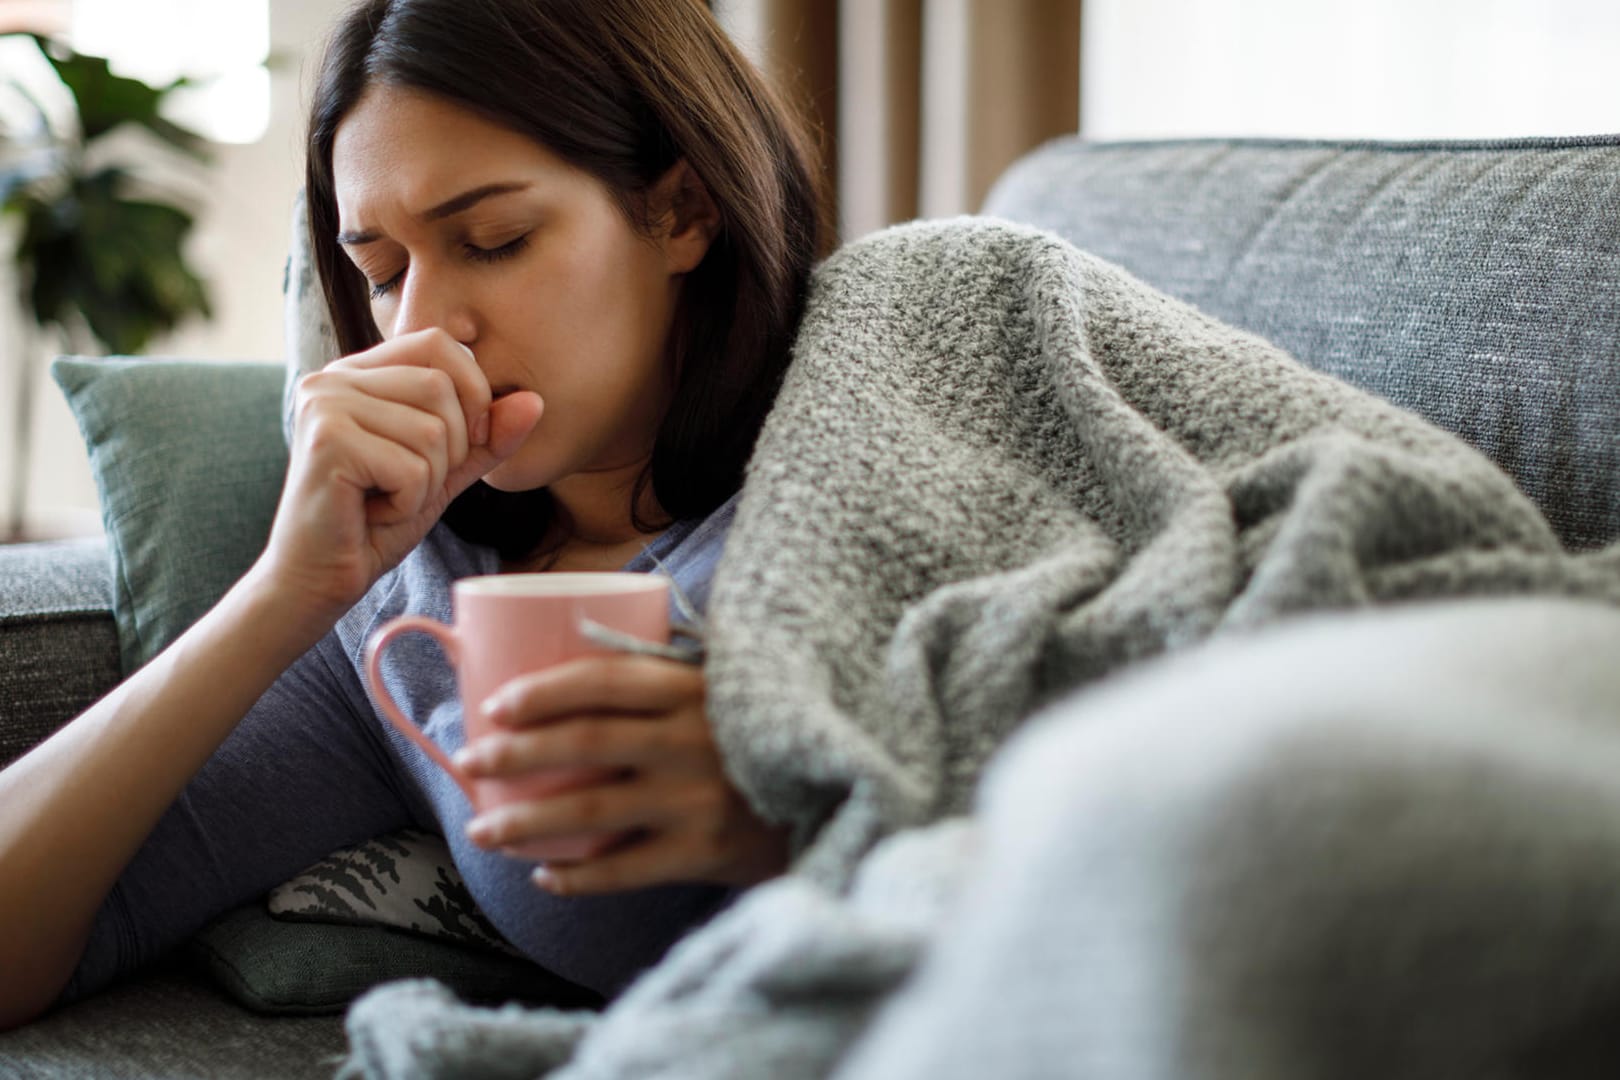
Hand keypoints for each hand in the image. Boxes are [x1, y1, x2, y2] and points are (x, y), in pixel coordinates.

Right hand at [261, 328, 542, 615]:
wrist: (316, 580)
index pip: (438, 344)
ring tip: (386, 499)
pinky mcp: (326, 442)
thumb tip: (535, 401)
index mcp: (358, 373)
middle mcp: (333, 377)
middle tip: (408, 484)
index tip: (463, 443)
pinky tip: (372, 514)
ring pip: (431, 431)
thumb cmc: (375, 523)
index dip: (471, 391)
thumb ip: (486, 437)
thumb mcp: (443, 472)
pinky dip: (407, 503)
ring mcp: (324, 405)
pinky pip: (412, 468)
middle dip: (449, 450)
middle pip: (441, 387)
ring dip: (427, 482)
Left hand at [454, 655, 789, 893]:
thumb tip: (577, 647)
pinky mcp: (707, 852)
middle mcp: (693, 740)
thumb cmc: (761, 734)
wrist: (835, 794)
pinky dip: (580, 877)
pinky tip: (545, 876)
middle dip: (516, 754)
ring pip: (593, 811)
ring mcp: (698, 799)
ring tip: (484, 830)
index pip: (604, 680)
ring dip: (528, 822)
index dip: (543, 691)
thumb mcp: (724, 687)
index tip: (496, 705)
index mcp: (694, 688)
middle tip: (470, 763)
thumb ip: (666, 673)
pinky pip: (626, 869)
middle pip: (585, 743)